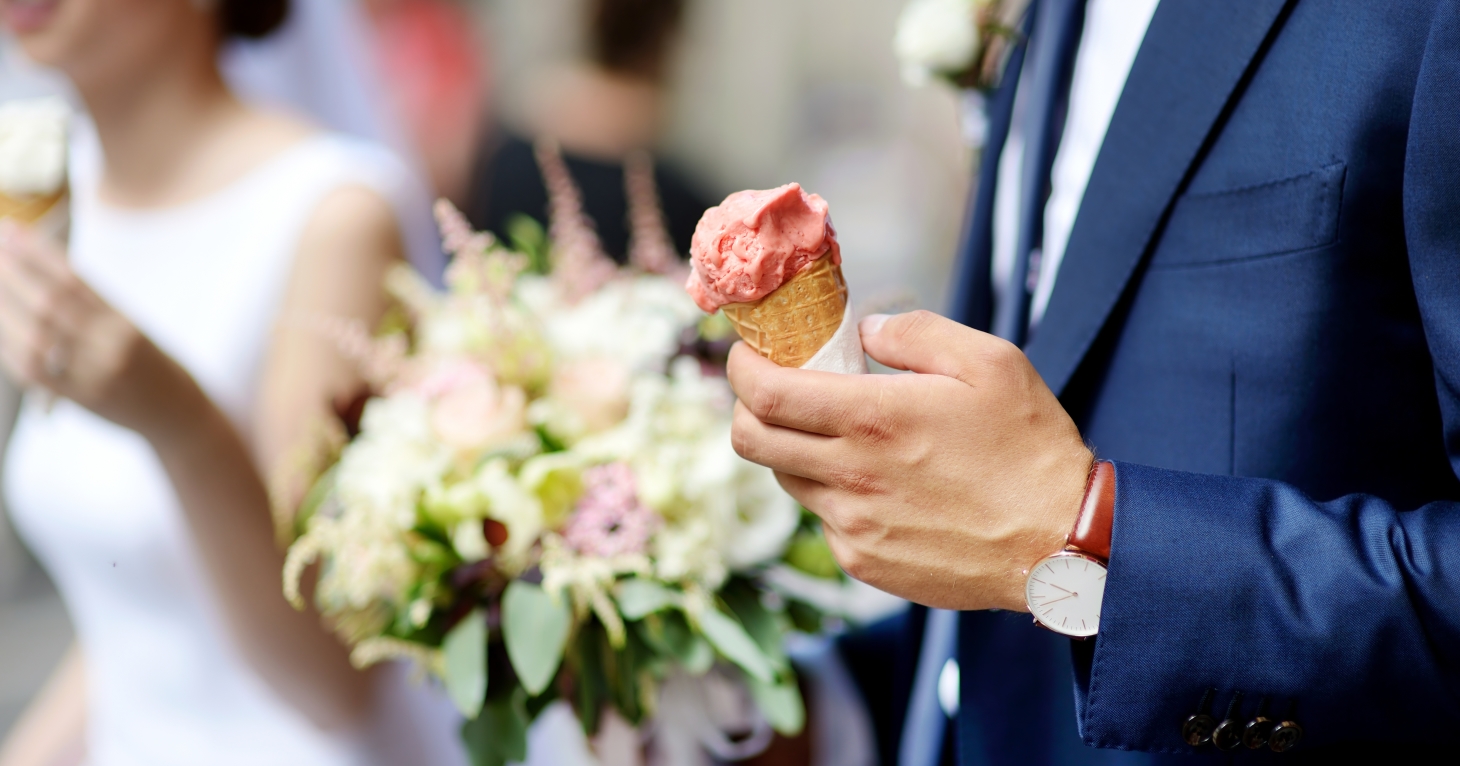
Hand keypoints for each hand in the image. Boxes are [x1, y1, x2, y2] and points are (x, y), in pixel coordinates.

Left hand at [0, 220, 191, 437]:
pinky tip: (0, 329)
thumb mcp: (129, 327)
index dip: (36, 253)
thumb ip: (89, 305)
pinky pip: (34, 371)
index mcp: (124, 322)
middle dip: (13, 275)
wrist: (177, 412)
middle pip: (50, 304)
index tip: (10, 231)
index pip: (72, 280)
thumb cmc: (150, 364)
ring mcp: (94, 374)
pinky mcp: (79, 399)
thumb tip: (38, 270)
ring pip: (36, 337)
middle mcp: (111, 346)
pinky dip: (9, 347)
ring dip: (4, 308)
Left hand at [727, 310, 1093, 610]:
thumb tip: (862, 332)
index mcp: (873, 419)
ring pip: (788, 480)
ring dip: (796, 451)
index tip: (748, 355)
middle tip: (773, 392)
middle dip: (746, 409)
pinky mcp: (866, 562)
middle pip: (751, 441)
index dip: (741, 368)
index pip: (764, 394)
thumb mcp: (989, 363)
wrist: (1060, 544)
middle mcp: (851, 476)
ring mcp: (854, 525)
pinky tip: (883, 485)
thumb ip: (916, 333)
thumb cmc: (1029, 449)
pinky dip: (837, 495)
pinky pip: (826, 521)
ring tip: (842, 436)